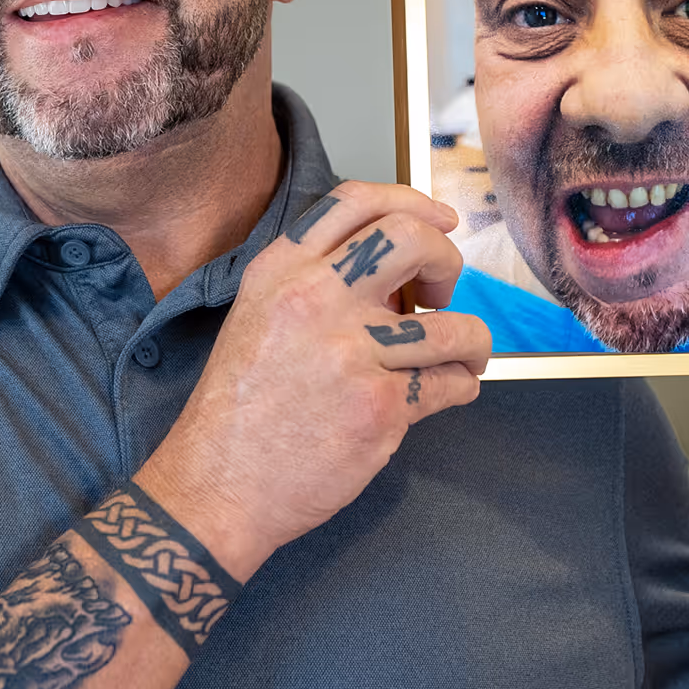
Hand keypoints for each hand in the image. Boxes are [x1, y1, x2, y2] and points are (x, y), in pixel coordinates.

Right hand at [135, 181, 492, 580]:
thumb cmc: (237, 409)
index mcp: (281, 272)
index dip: (412, 203)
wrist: (217, 486)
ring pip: (452, 326)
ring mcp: (350, 354)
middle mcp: (315, 300)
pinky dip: (461, 386)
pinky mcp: (378, 409)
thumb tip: (394, 274)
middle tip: (443, 291)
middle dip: (447, 259)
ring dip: (471, 341)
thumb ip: (314, 282)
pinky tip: (447, 391)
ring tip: (461, 356)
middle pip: (413, 240)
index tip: (440, 222)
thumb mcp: (256, 317)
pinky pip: (450, 384)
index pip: (357, 202)